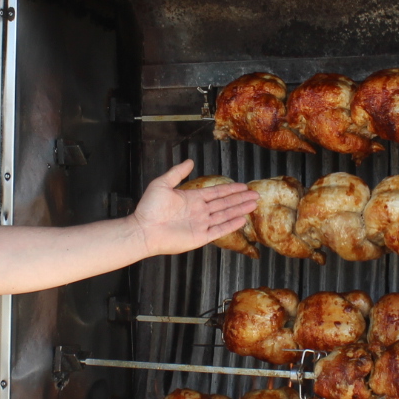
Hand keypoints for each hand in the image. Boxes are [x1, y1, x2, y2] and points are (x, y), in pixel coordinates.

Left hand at [132, 161, 257, 257]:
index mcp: (192, 199)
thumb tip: (190, 161)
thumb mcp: (162, 184)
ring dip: (239, 210)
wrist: (143, 230)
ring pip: (225, 215)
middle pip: (225, 203)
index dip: (230, 189)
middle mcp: (199, 211)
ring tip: (253, 205)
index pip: (216, 193)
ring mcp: (200, 224)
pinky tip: (242, 220)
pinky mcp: (200, 237)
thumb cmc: (149, 208)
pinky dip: (231, 225)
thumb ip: (177, 173)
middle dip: (240, 199)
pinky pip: (219, 230)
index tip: (243, 186)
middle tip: (255, 195)